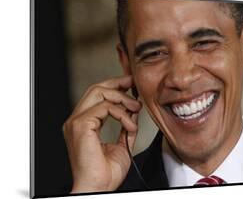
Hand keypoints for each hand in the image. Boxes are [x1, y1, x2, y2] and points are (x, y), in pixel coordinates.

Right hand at [63, 75, 141, 192]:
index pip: (97, 96)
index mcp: (84, 124)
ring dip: (123, 98)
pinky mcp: (81, 125)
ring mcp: (77, 121)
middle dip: (117, 83)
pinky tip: (131, 126)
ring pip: (99, 93)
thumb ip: (126, 126)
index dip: (114, 86)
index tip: (130, 84)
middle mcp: (77, 120)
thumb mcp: (122, 143)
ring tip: (137, 108)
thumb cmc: (106, 172)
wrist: (98, 188)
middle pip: (96, 88)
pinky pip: (105, 108)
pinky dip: (122, 114)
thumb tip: (133, 111)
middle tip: (133, 84)